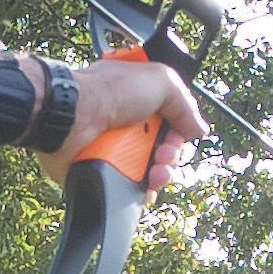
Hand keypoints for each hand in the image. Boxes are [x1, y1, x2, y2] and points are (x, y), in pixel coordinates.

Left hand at [72, 53, 206, 193]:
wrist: (73, 115)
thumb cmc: (109, 91)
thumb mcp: (161, 81)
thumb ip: (185, 104)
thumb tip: (199, 129)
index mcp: (141, 100)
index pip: (171, 121)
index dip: (180, 131)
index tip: (180, 135)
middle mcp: (129, 124)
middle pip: (163, 149)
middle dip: (171, 156)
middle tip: (163, 155)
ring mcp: (116, 149)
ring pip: (150, 172)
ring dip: (160, 175)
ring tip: (155, 174)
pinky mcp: (103, 170)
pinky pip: (130, 188)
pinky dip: (142, 192)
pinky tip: (146, 189)